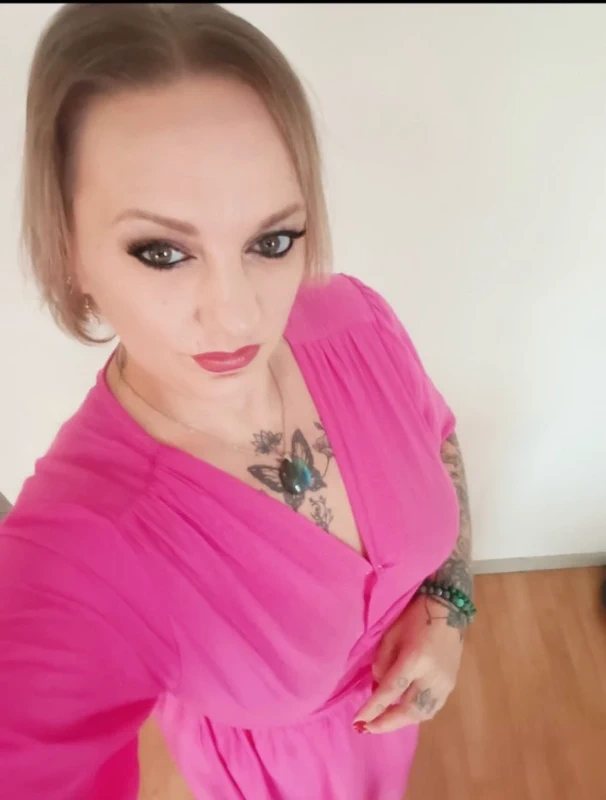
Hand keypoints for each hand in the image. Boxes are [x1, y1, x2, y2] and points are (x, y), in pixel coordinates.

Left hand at [353, 594, 463, 733]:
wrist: (448, 610)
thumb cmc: (415, 617)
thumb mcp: (390, 634)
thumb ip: (382, 662)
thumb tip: (378, 687)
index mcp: (415, 659)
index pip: (391, 691)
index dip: (373, 709)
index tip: (358, 721)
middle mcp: (432, 677)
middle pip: (409, 711)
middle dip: (386, 723)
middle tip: (367, 729)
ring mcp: (445, 683)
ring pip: (422, 714)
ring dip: (400, 721)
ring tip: (382, 723)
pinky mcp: (451, 685)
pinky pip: (431, 708)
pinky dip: (414, 715)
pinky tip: (402, 713)